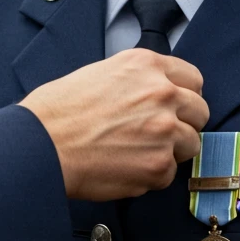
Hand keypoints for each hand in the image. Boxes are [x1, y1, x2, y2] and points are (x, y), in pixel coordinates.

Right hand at [19, 49, 209, 200]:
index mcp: (147, 65)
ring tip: (137, 153)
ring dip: (170, 151)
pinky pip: (169, 173)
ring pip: (191, 144)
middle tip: (159, 134)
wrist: (39, 145)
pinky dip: (151, 175)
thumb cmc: (58, 111)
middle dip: (184, 124)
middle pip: (200, 111)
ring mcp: (164, 130)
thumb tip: (155, 94)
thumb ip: (138, 80)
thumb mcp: (102, 72)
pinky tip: (124, 167)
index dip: (184, 96)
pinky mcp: (158, 165)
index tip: (177, 108)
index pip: (193, 79)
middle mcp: (162, 93)